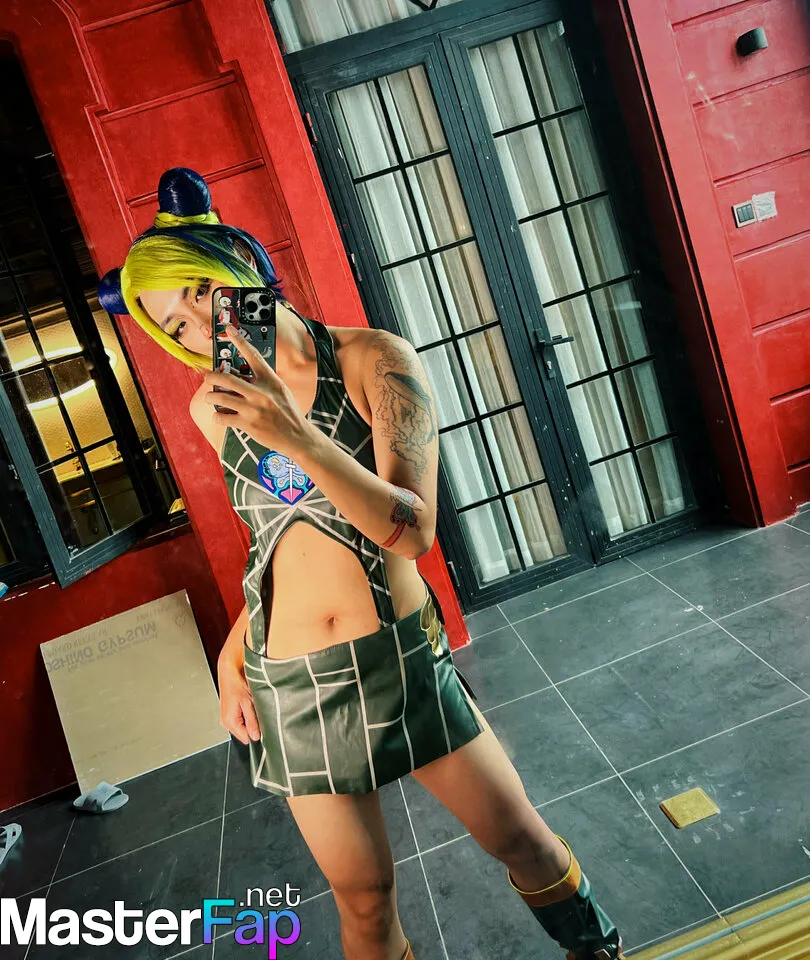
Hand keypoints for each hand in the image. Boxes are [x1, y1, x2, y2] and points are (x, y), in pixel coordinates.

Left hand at [204, 324, 315, 457]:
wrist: (297, 436)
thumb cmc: (288, 412)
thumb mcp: (280, 391)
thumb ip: (262, 382)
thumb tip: (239, 375)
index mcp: (270, 381)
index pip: (253, 356)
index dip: (240, 341)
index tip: (229, 330)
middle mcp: (260, 392)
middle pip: (226, 378)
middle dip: (211, 377)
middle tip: (207, 377)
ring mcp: (253, 409)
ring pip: (219, 397)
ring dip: (210, 397)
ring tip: (210, 398)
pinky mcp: (247, 424)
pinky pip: (222, 417)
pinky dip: (217, 416)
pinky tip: (220, 416)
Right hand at [218, 657, 260, 744]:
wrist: (229, 673)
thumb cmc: (237, 684)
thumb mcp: (248, 703)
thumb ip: (252, 721)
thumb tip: (256, 736)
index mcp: (230, 722)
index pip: (245, 738)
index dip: (255, 733)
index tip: (262, 725)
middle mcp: (226, 722)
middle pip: (243, 733)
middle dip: (252, 725)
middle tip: (256, 712)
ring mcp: (226, 718)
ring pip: (242, 726)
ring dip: (249, 719)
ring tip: (250, 706)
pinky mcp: (228, 714)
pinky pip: (240, 719)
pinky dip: (245, 714)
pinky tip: (246, 704)